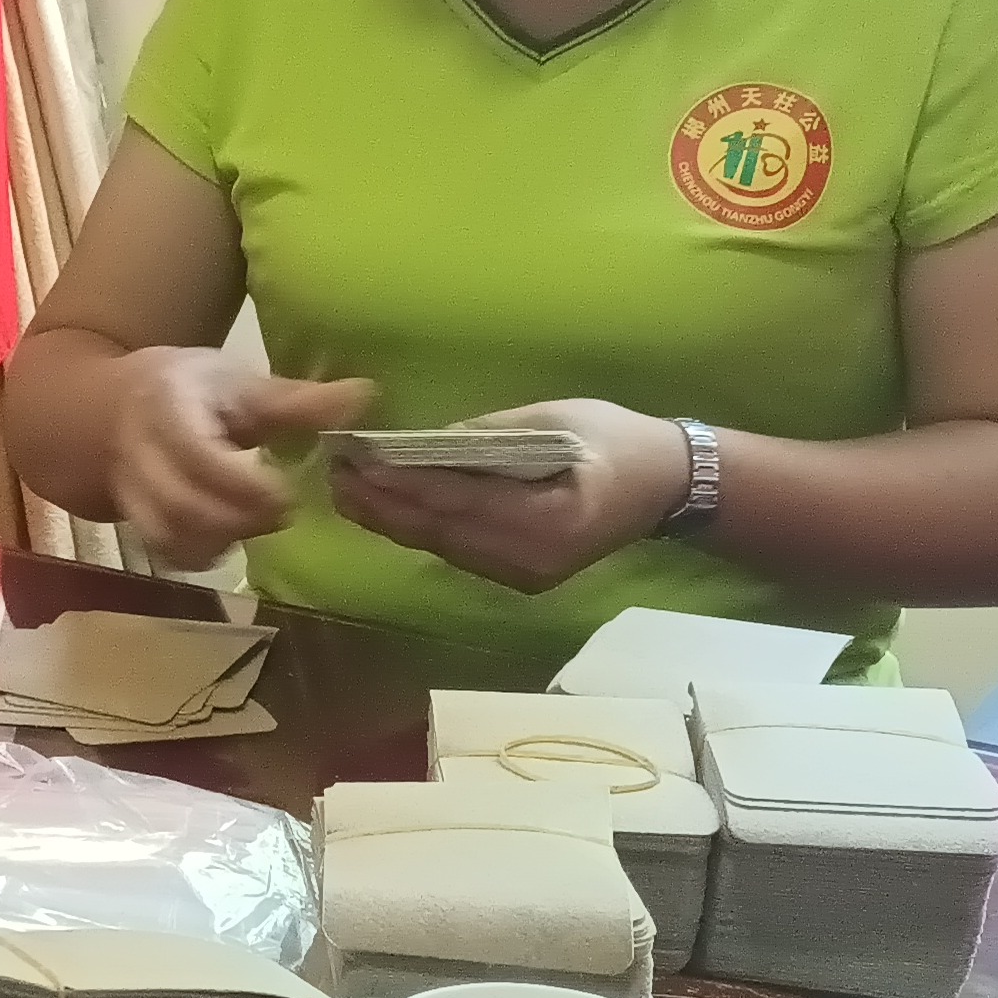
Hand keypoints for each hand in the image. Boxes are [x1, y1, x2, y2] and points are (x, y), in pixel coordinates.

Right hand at [104, 350, 375, 566]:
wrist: (107, 411)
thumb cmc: (186, 390)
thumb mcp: (236, 381)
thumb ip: (296, 400)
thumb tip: (366, 398)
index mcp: (164, 406)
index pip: (198, 456)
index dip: (245, 485)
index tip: (288, 492)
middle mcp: (137, 452)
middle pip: (183, 505)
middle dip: (241, 518)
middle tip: (286, 511)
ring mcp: (127, 491)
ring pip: (169, 535)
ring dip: (223, 539)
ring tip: (260, 522)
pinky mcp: (132, 522)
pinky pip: (165, 551)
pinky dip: (202, 554)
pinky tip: (231, 538)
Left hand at [328, 399, 694, 591]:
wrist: (665, 487)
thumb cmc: (616, 439)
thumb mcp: (557, 419)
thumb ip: (490, 436)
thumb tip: (422, 445)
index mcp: (550, 519)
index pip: (457, 501)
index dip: (400, 482)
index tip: (354, 459)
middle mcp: (531, 559)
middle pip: (439, 532)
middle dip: (381, 504)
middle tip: (333, 473)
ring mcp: (524, 576)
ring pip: (441, 547)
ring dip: (391, 519)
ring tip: (345, 489)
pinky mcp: (518, 577)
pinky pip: (456, 552)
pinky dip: (419, 529)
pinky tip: (386, 509)